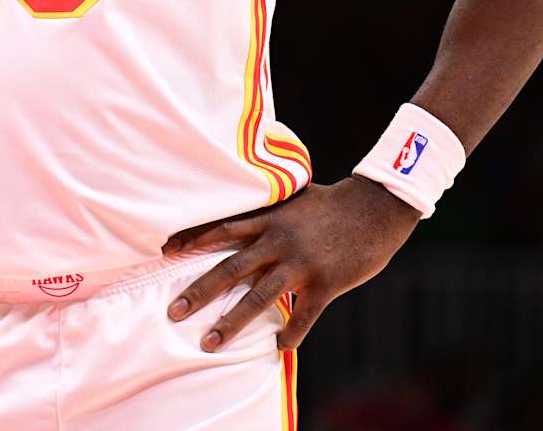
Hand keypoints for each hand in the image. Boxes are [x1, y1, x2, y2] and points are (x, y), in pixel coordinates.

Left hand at [162, 176, 420, 350]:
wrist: (377, 207)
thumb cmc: (334, 201)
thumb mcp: (296, 196)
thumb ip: (270, 204)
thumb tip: (248, 198)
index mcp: (270, 219)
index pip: (222, 230)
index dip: (192, 241)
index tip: (165, 251)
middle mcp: (279, 242)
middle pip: (231, 269)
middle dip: (200, 292)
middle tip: (174, 311)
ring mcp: (301, 264)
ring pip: (258, 297)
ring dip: (232, 322)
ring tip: (209, 343)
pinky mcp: (326, 283)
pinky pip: (304, 315)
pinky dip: (290, 333)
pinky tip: (277, 347)